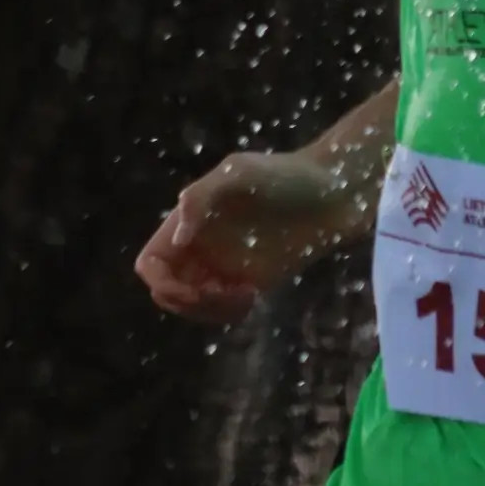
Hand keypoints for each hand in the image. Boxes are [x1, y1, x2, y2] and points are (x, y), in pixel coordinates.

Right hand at [134, 148, 349, 325]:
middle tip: (222, 293)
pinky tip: (253, 296)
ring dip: (210, 311)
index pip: (151, 262)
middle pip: (167, 292)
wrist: (333, 192)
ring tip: (244, 294)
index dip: (160, 281)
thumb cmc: (285, 174)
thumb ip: (202, 198)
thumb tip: (178, 240)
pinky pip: (224, 311)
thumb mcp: (240, 172)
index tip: (191, 286)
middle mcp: (202, 246)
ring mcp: (225, 267)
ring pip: (194, 307)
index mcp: (191, 220)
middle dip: (187, 303)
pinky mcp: (251, 283)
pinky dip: (230, 313)